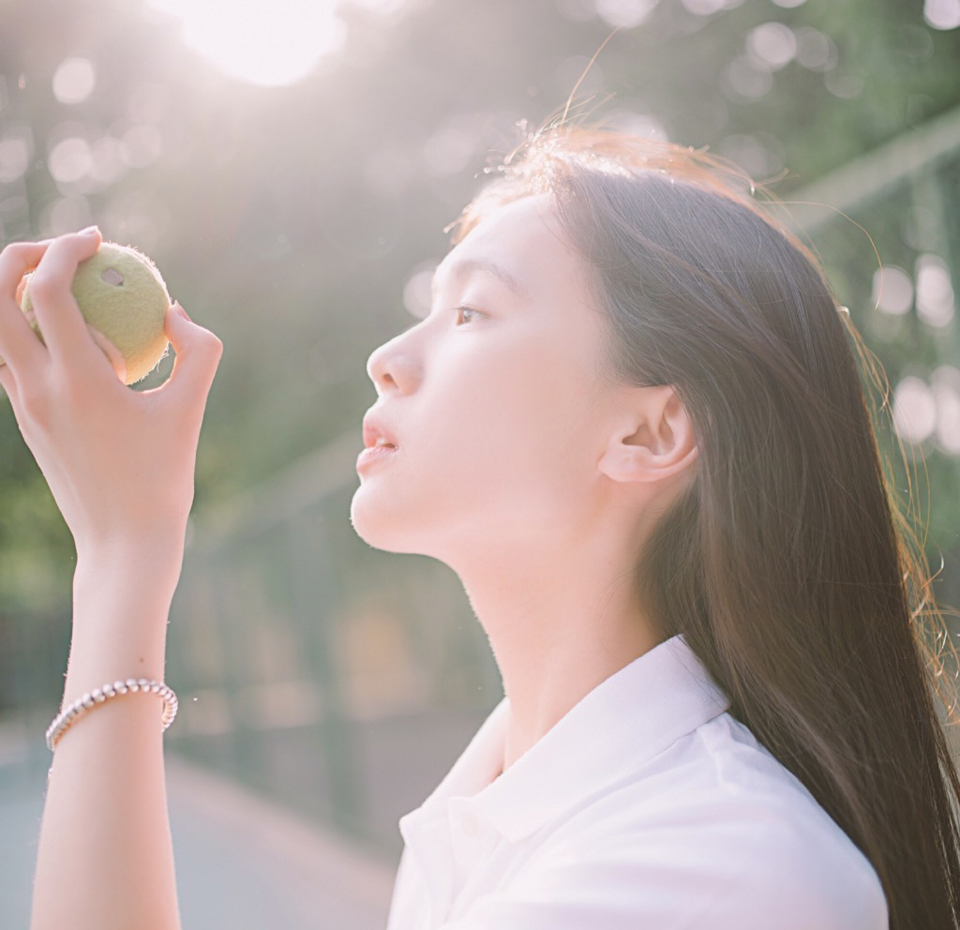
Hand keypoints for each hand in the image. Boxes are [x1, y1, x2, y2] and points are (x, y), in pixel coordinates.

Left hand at [0, 229, 223, 556]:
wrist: (122, 542)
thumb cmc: (163, 478)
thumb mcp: (191, 410)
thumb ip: (197, 350)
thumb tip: (174, 310)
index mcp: (75, 380)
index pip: (44, 288)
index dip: (66, 248)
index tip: (99, 240)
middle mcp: (34, 386)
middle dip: (19, 256)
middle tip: (66, 253)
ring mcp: (21, 404)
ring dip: (20, 293)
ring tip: (71, 291)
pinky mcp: (23, 419)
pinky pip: (11, 356)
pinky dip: (32, 330)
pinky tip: (78, 340)